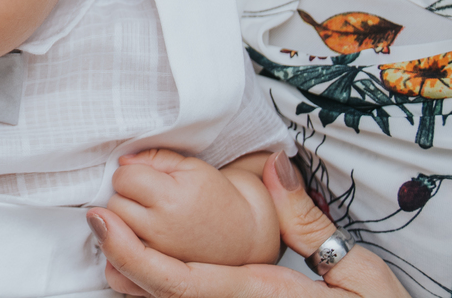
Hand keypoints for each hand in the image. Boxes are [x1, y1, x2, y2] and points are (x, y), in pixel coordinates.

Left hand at [86, 150, 411, 297]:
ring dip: (129, 277)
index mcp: (259, 296)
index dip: (133, 252)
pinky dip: (151, 292)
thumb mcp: (358, 273)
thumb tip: (275, 166)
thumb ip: (307, 220)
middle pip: (161, 294)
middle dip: (120, 258)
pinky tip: (133, 271)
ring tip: (103, 239)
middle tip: (93, 218)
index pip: (181, 279)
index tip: (103, 221)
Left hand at [106, 149, 279, 266]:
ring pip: (111, 238)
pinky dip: (117, 258)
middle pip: (115, 207)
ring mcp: (158, 259)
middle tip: (145, 198)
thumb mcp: (191, 167)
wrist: (240, 236)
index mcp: (173, 200)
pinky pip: (116, 274)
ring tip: (143, 218)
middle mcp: (163, 233)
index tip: (141, 177)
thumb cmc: (214, 197)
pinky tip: (131, 245)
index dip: (130, 174)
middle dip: (123, 198)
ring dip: (119, 226)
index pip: (124, 179)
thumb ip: (154, 157)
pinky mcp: (155, 282)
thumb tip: (122, 163)